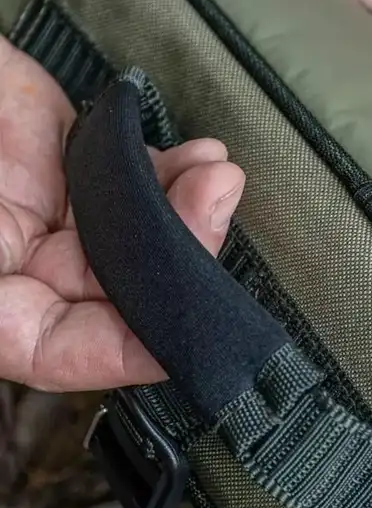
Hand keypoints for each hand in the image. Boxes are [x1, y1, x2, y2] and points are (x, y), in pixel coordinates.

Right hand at [0, 38, 244, 391]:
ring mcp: (45, 214)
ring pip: (139, 235)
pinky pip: (133, 177)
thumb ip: (9, 294)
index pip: (64, 349)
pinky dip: (171, 172)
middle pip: (120, 288)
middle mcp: (17, 269)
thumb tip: (39, 315)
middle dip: (180, 255)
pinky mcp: (64, 159)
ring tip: (214, 174)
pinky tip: (197, 158)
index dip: (127, 347)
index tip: (183, 323)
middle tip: (214, 203)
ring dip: (188, 211)